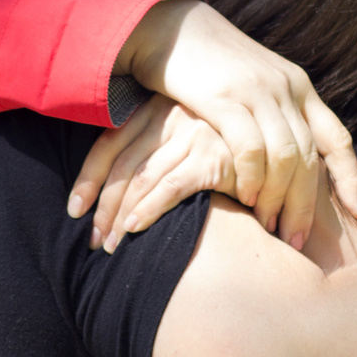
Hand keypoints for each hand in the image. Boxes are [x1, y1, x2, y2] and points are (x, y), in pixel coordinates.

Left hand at [73, 96, 316, 251]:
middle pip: (121, 166)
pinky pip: (170, 186)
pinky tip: (135, 229)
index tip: (74, 212)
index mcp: (157, 108)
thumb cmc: (228, 152)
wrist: (282, 145)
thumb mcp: (185, 145)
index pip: (108, 144)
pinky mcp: (215, 154)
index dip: (87, 180)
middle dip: (103, 209)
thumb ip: (156, 156)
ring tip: (112, 249)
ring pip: (140, 178)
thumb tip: (115, 197)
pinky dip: (148, 210)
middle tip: (94, 244)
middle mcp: (171, 115)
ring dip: (120, 218)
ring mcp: (193, 132)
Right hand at [102, 0, 356, 235]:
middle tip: (296, 239)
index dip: (352, 179)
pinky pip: (251, 148)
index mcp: (298, 87)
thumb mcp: (252, 86)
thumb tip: (287, 161)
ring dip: (279, 198)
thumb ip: (273, 116)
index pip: (336, 139)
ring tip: (270, 227)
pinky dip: (252, 178)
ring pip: (286, 157)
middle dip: (306, 205)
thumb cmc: (206, 66)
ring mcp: (258, 92)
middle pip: (310, 158)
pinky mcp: (225, 97)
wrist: (169, 27)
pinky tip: (245, 198)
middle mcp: (286, 89)